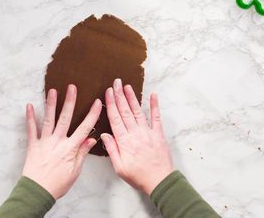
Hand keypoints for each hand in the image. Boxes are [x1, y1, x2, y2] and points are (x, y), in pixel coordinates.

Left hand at [22, 84, 101, 198]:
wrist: (38, 191)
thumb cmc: (58, 184)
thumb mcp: (75, 171)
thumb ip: (82, 153)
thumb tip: (91, 140)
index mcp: (70, 148)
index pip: (84, 128)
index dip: (92, 114)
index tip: (97, 102)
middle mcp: (58, 141)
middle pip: (65, 118)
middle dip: (70, 101)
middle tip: (72, 87)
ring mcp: (45, 142)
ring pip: (49, 120)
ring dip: (51, 104)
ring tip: (52, 91)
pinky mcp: (33, 145)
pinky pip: (31, 129)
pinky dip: (30, 117)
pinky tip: (29, 106)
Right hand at [100, 79, 173, 194]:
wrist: (159, 181)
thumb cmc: (138, 176)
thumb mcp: (119, 167)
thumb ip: (111, 149)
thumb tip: (104, 134)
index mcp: (124, 141)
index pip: (115, 118)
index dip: (111, 104)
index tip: (108, 92)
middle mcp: (135, 133)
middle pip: (125, 111)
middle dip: (120, 95)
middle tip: (116, 82)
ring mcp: (147, 132)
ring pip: (138, 111)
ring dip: (132, 97)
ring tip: (127, 86)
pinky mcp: (158, 134)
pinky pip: (156, 117)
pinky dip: (155, 105)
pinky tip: (153, 95)